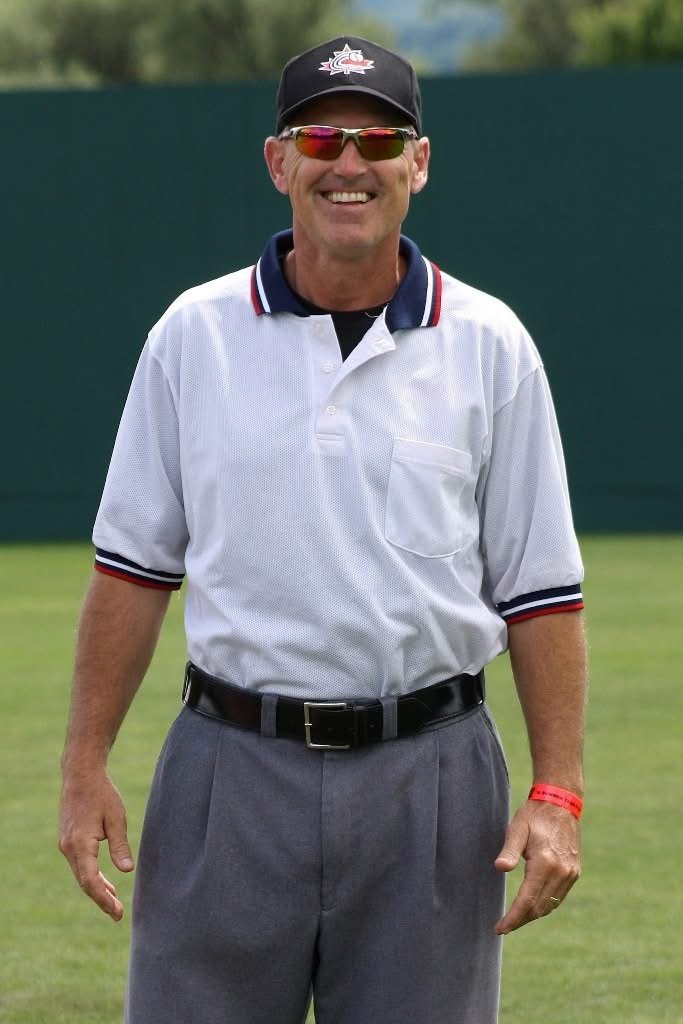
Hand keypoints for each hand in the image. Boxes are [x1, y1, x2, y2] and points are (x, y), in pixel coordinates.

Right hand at [59, 769, 133, 920]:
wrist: (80, 774)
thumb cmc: (102, 793)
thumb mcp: (116, 818)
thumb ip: (120, 846)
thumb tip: (127, 871)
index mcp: (80, 844)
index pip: (90, 881)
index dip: (104, 899)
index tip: (117, 912)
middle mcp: (68, 848)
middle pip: (84, 882)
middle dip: (101, 899)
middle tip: (118, 914)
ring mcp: (66, 844)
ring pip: (81, 874)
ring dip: (97, 889)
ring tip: (114, 902)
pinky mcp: (68, 840)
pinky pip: (80, 865)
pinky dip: (91, 876)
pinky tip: (105, 883)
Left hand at [494, 799, 580, 933]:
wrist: (561, 803)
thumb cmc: (534, 815)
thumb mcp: (517, 828)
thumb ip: (509, 850)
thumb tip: (500, 868)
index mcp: (545, 863)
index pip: (527, 900)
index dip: (513, 918)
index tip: (500, 929)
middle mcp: (560, 872)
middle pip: (539, 908)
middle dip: (520, 920)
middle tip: (504, 927)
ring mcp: (570, 874)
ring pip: (550, 905)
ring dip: (532, 915)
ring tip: (515, 919)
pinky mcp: (574, 872)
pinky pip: (558, 897)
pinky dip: (545, 905)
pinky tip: (533, 906)